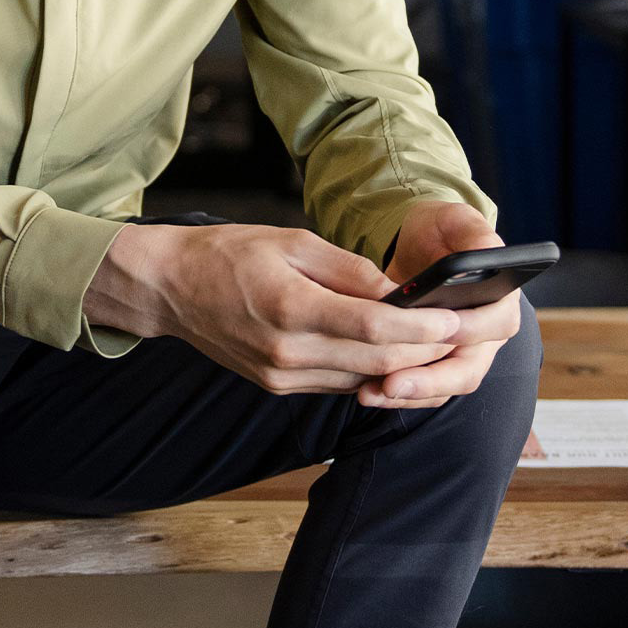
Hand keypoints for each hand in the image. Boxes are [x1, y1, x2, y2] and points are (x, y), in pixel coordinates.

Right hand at [85, 222, 458, 396]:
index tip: (454, 319)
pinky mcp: (277, 386)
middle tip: (457, 333)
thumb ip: (349, 270)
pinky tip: (390, 355)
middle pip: (377, 364)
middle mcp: (287, 353)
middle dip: (424, 352)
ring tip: (433, 343)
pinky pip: (337, 384)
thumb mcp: (293, 241)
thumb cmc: (229, 255)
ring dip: (402, 367)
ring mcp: (281, 376)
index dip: (422, 329)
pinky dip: (369, 372)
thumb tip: (398, 292)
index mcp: (292, 309)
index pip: (375, 330)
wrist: (170, 289)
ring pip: (361, 380)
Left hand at [363, 201, 520, 410]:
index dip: (468, 332)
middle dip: (431, 380)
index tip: (438, 331)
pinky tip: (366, 391)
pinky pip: (422, 390)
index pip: (494, 325)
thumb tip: (484, 252)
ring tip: (370, 393)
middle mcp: (487, 335)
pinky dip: (397, 394)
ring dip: (409, 394)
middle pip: (468, 369)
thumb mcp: (457, 220)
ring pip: (443, 387)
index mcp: (502, 299)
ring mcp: (462, 355)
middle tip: (393, 383)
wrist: (420, 248)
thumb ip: (473, 233)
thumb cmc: (441, 232)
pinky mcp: (434, 367)